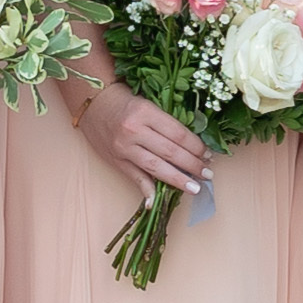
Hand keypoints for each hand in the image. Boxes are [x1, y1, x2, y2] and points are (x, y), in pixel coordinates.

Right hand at [64, 82, 212, 196]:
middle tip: (207, 174)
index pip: (178, 134)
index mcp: (146, 113)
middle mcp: (134, 131)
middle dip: (192, 165)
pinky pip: (135, 177)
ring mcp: (124, 148)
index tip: (208, 155)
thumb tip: (192, 145)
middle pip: (170, 152)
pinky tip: (157, 201)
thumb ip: (167, 123)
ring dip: (178, 179)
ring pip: (156, 167)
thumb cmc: (126, 101)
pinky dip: (147, 190)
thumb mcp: (149, 104)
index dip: (196, 147)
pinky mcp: (116, 160)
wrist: (94, 103)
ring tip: (194, 187)